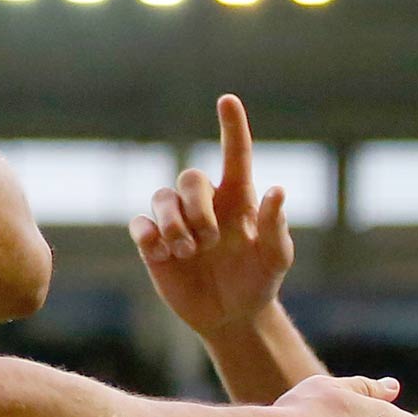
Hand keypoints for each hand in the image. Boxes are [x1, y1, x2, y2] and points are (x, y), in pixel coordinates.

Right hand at [131, 95, 292, 336]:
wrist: (231, 316)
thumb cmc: (259, 280)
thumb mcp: (276, 258)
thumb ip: (276, 226)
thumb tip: (277, 190)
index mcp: (238, 199)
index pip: (234, 154)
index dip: (232, 126)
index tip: (227, 101)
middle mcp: (205, 204)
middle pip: (189, 178)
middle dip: (196, 206)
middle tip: (209, 240)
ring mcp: (177, 223)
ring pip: (161, 197)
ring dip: (173, 223)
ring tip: (188, 251)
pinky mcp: (154, 244)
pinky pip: (140, 223)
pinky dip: (148, 234)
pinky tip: (162, 253)